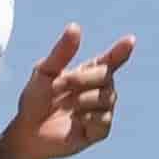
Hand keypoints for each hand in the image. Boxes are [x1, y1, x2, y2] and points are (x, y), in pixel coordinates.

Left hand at [0, 26, 133, 158]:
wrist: (27, 131)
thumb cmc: (36, 99)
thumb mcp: (44, 72)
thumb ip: (61, 52)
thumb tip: (75, 27)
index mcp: (89, 73)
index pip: (110, 60)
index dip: (121, 51)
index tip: (130, 40)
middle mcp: (100, 90)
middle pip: (106, 76)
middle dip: (83, 78)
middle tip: (61, 84)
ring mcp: (102, 110)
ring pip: (106, 98)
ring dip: (81, 100)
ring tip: (66, 106)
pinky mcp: (100, 130)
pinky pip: (103, 119)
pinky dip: (86, 118)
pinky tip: (74, 120)